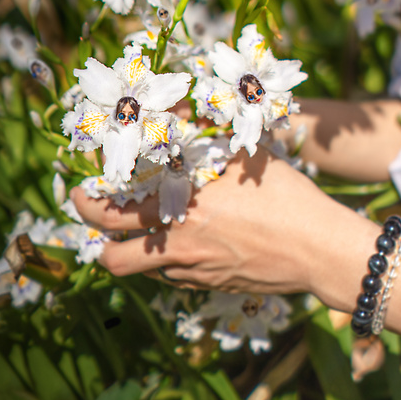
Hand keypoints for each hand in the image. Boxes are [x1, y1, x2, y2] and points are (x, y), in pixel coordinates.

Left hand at [70, 148, 356, 296]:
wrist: (318, 248)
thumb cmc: (286, 194)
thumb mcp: (244, 154)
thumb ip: (207, 136)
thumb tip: (181, 113)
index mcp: (181, 203)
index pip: (113, 207)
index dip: (88, 198)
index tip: (82, 186)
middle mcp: (177, 240)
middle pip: (110, 251)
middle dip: (91, 230)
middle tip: (87, 209)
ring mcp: (190, 270)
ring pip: (136, 270)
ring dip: (126, 250)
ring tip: (129, 229)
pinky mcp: (206, 286)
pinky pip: (169, 276)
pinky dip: (163, 259)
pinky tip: (181, 239)